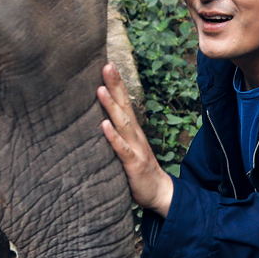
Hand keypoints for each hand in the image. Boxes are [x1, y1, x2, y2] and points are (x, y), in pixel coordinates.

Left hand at [97, 63, 173, 216]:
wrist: (160, 193)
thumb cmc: (139, 171)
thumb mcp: (127, 149)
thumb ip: (116, 135)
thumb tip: (98, 120)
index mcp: (132, 131)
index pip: (124, 103)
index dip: (116, 84)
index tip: (107, 64)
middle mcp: (135, 135)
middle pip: (124, 106)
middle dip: (115, 85)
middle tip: (107, 65)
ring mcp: (135, 148)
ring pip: (122, 123)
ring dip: (111, 105)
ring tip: (100, 89)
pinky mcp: (133, 164)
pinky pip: (121, 148)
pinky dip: (112, 136)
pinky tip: (104, 124)